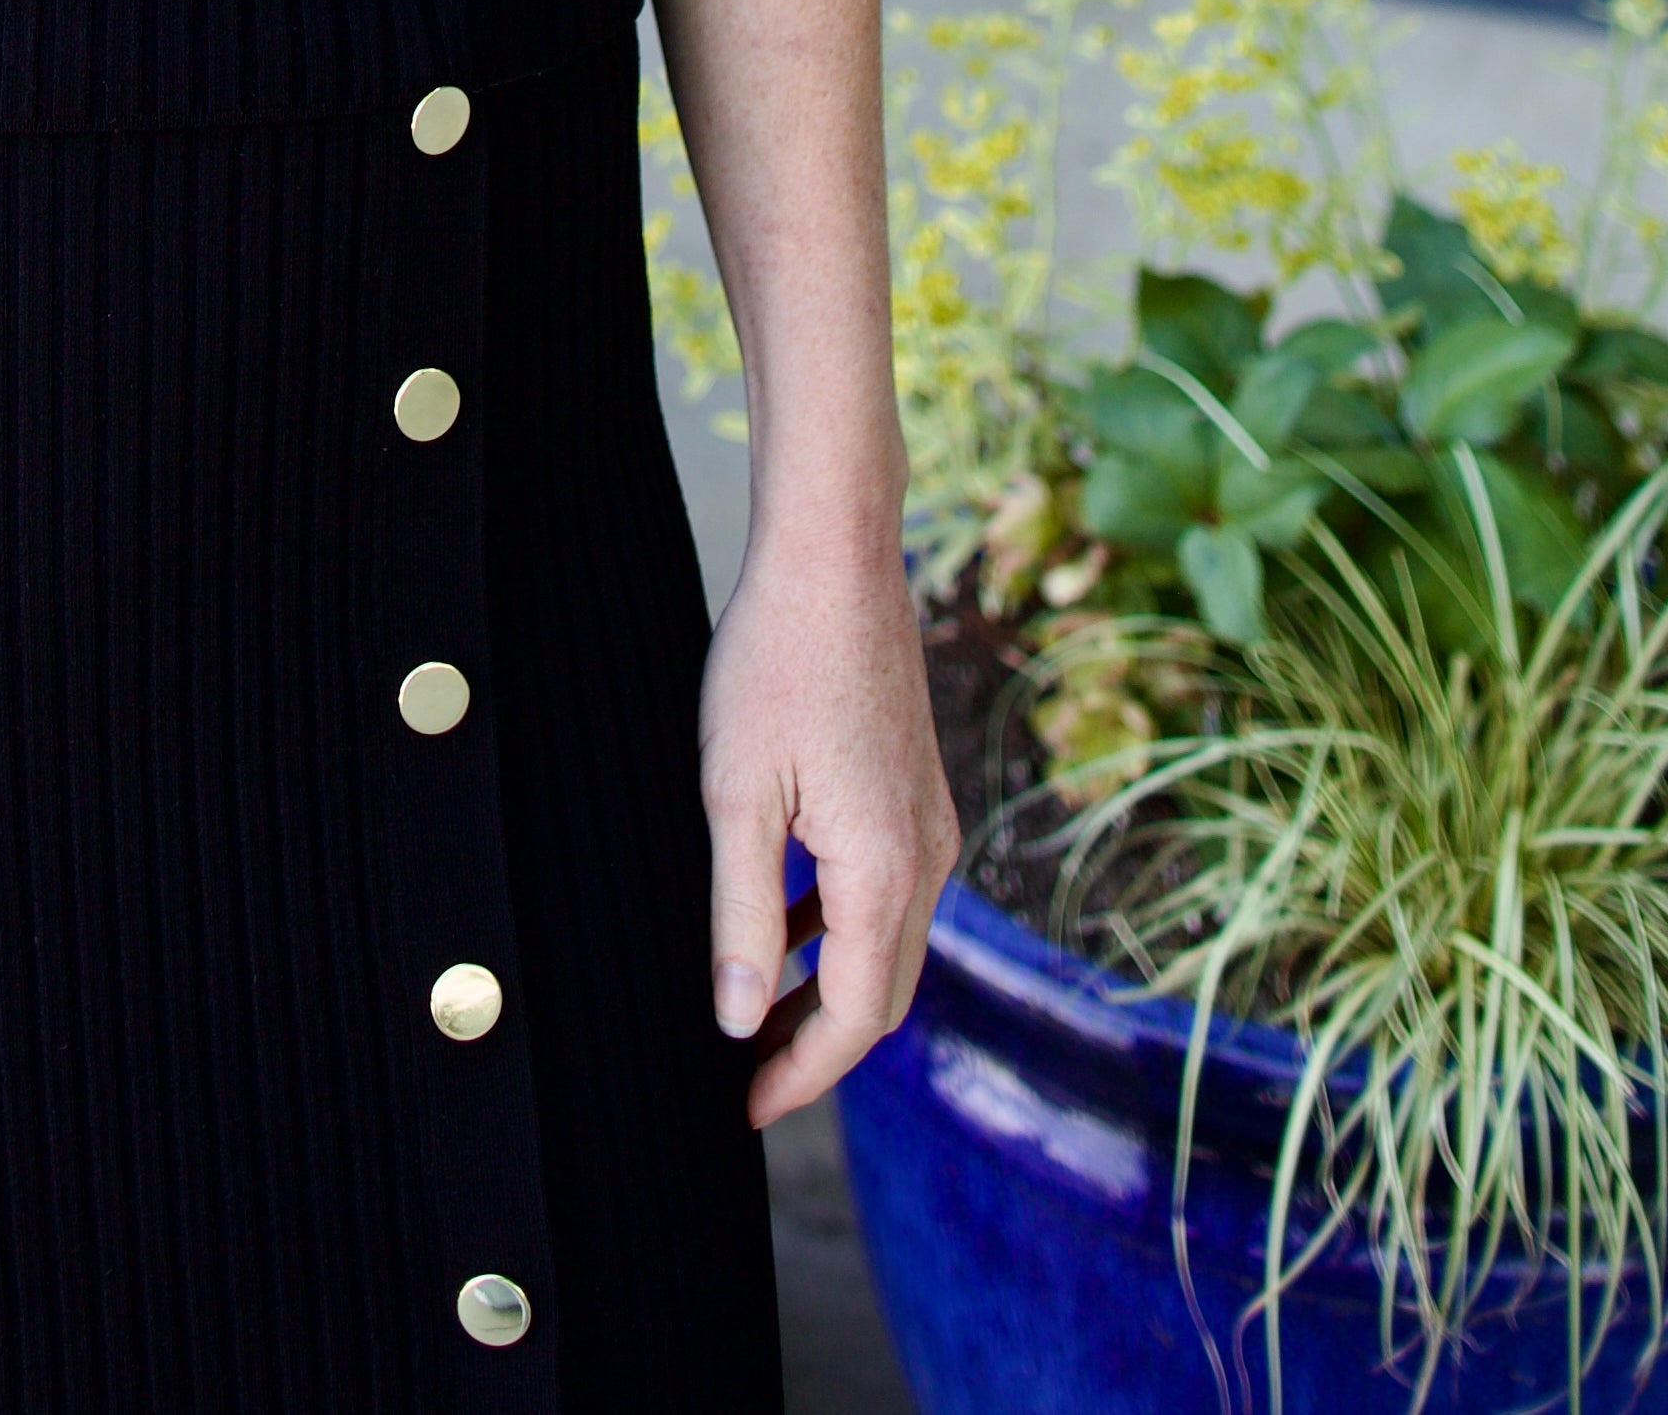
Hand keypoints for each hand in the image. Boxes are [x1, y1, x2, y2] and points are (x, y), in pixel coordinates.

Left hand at [696, 521, 954, 1129]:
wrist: (835, 557)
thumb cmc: (775, 663)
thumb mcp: (737, 796)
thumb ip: (743, 915)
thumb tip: (740, 1021)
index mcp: (887, 870)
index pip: (856, 1017)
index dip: (802, 1073)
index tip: (746, 1109)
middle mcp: (928, 857)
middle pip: (884, 994)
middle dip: (819, 1046)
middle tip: (749, 1080)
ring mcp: (930, 821)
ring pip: (888, 943)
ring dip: (830, 988)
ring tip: (757, 1014)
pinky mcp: (917, 789)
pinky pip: (888, 891)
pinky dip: (842, 929)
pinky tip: (787, 922)